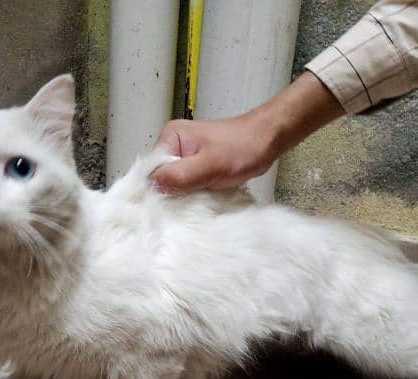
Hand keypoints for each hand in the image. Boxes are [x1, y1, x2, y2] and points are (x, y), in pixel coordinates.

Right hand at [151, 111, 278, 192]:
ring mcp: (184, 156)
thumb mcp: (209, 164)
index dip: (159, 188)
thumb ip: (179, 176)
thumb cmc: (243, 147)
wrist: (267, 140)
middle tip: (191, 200)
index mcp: (170, 137)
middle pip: (161, 178)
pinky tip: (204, 196)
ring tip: (200, 197)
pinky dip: (194, 193)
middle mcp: (173, 145)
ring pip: (174, 184)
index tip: (172, 202)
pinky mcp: (195, 165)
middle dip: (173, 193)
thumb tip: (151, 186)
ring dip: (185, 194)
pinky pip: (186, 184)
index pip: (150, 170)